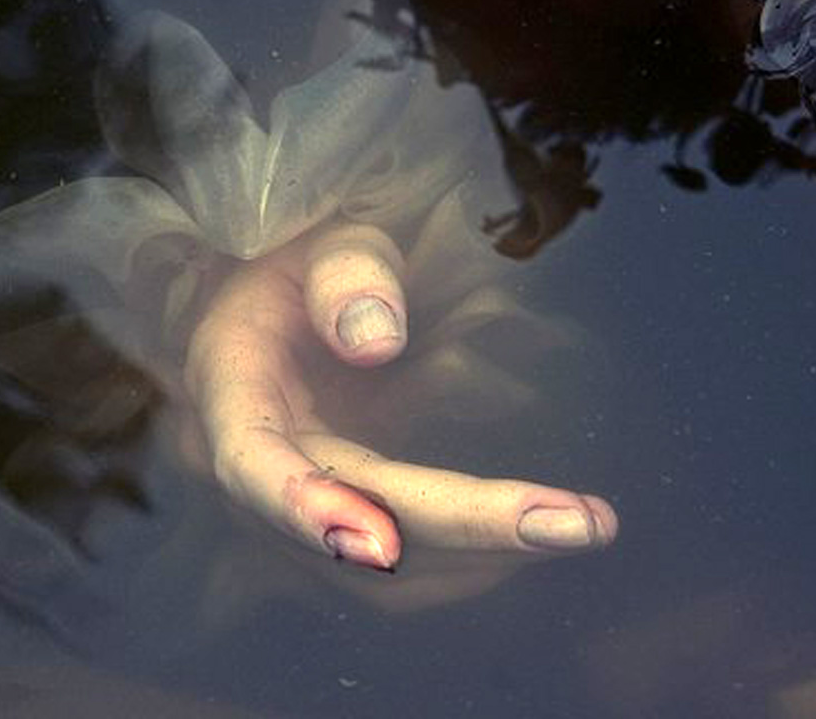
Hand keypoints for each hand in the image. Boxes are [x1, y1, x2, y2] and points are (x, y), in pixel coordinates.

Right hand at [181, 222, 617, 572]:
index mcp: (234, 391)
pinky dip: (464, 560)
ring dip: (476, 561)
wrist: (284, 312)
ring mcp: (296, 512)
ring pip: (376, 575)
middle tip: (581, 522)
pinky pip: (395, 573)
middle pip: (349, 531)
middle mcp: (258, 470)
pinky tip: (527, 529)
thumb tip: (378, 341)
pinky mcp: (339, 525)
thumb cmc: (305, 268)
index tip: (386, 542)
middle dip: (466, 531)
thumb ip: (347, 273)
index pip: (252, 465)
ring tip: (573, 523)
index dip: (308, 510)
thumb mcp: (323, 240)